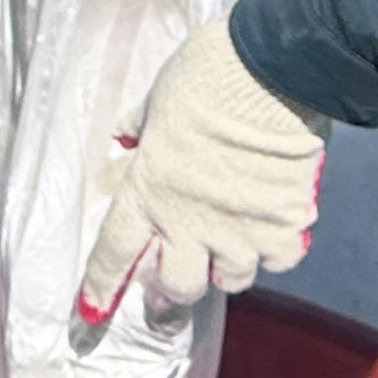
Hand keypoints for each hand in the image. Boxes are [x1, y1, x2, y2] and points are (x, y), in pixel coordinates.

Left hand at [75, 19, 325, 320]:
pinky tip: (274, 223)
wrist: (275, 67)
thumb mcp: (159, 97)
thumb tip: (124, 137)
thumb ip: (140, 127)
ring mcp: (240, 229)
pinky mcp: (286, 225)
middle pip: (178, 287)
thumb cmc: (209, 73)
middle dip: (178, 280)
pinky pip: (278, 260)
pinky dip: (275, 248)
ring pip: (232, 279)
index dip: (100, 287)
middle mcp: (189, 221)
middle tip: (187, 261)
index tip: (91, 311)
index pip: (114, 253)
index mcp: (148, 190)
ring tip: (235, 236)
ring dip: (229, 262)